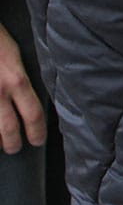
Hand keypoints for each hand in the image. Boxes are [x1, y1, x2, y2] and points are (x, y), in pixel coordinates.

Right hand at [0, 23, 44, 153]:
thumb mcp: (16, 56)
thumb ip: (22, 78)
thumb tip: (29, 96)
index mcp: (17, 80)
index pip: (34, 114)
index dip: (37, 131)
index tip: (37, 140)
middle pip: (9, 129)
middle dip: (13, 143)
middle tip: (15, 148)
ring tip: (0, 145)